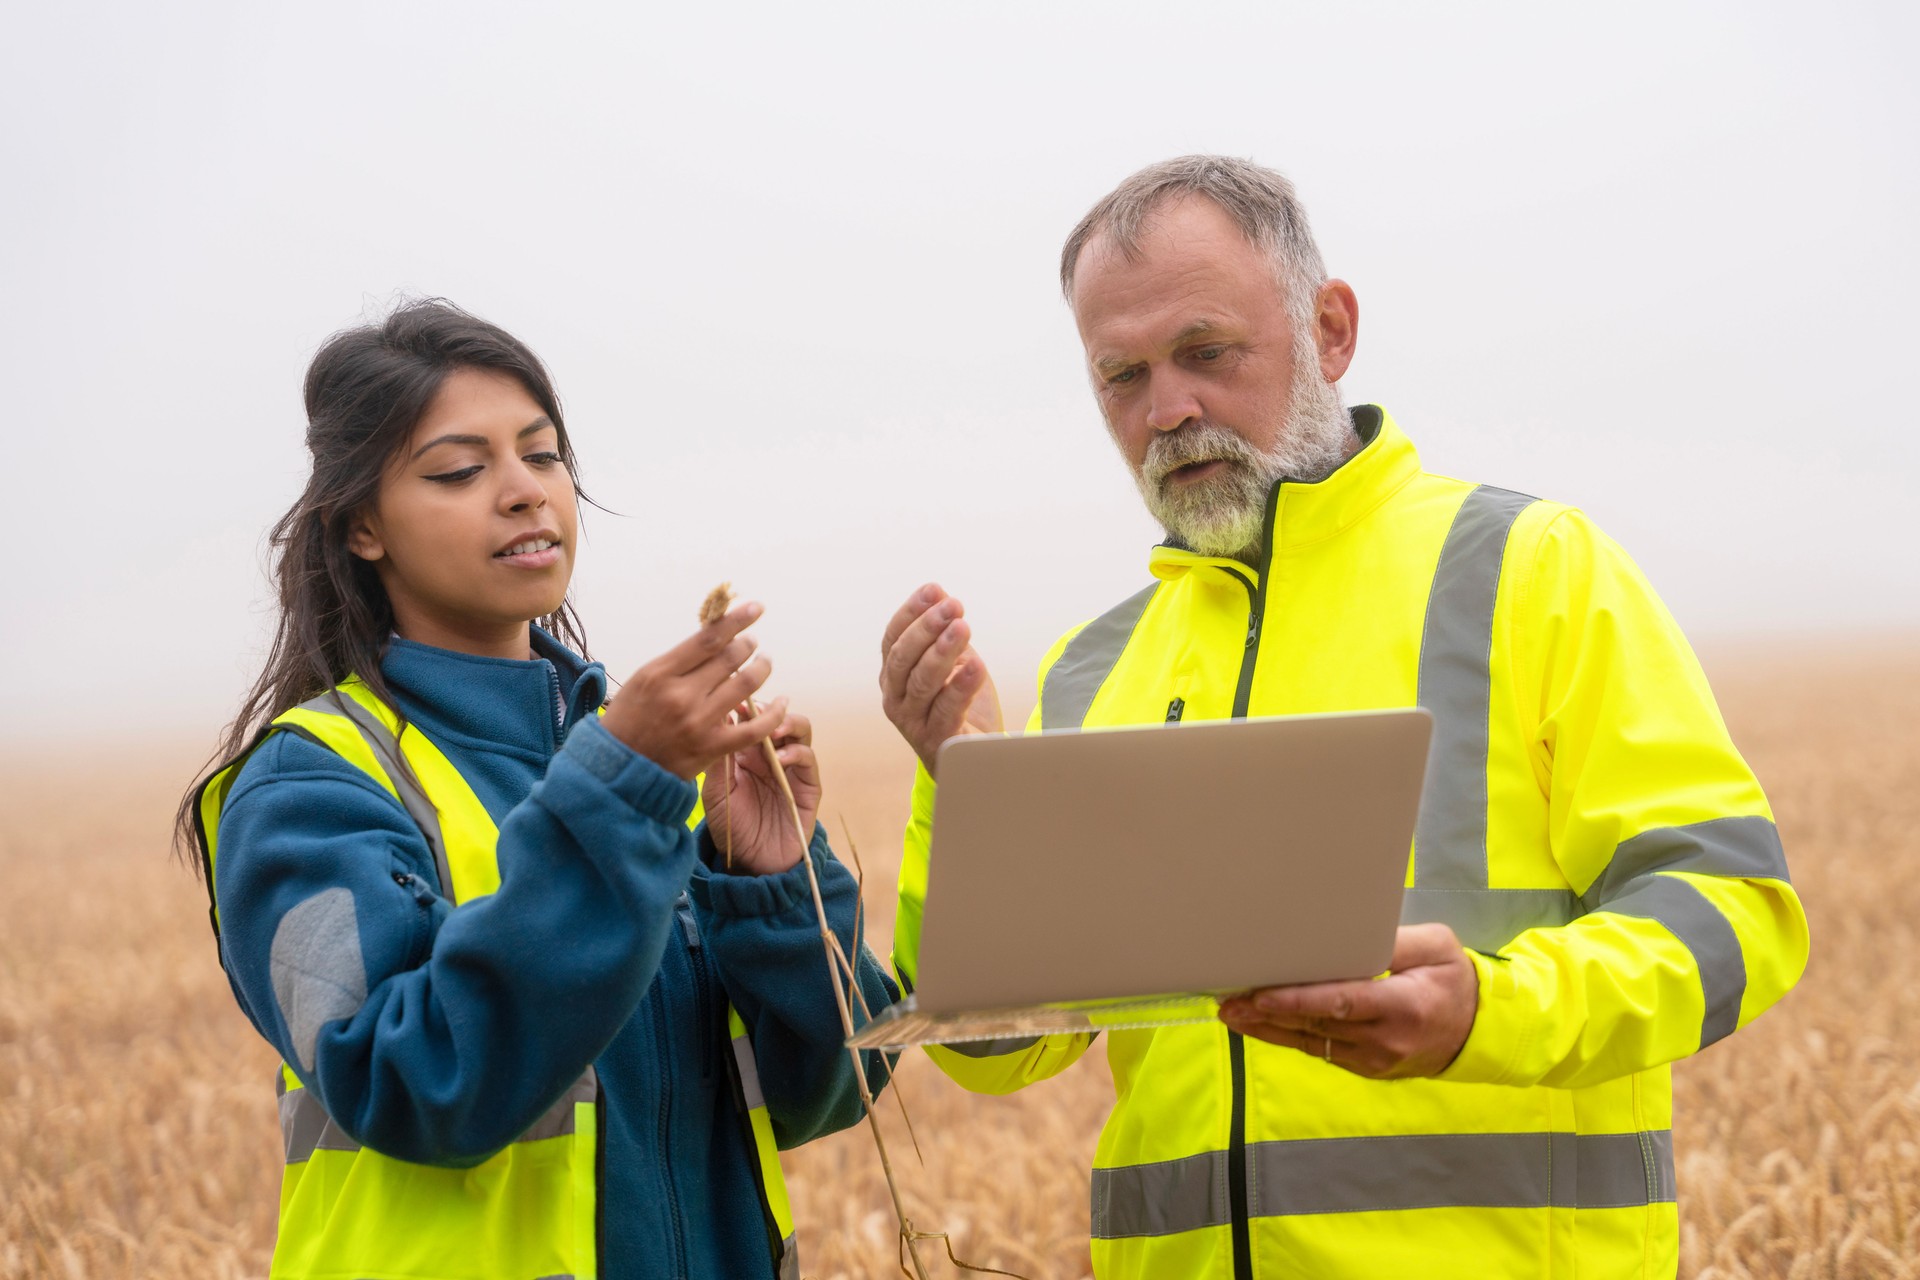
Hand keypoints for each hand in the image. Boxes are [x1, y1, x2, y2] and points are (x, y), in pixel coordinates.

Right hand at [600, 601, 786, 781]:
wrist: (619, 768)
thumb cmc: (629, 719)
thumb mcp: (644, 680)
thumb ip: (679, 661)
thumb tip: (717, 639)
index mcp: (660, 673)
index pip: (708, 638)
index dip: (737, 620)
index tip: (755, 608)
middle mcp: (681, 696)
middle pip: (731, 658)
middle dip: (748, 644)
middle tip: (752, 642)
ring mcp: (698, 723)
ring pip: (746, 685)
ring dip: (762, 667)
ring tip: (764, 661)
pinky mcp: (712, 748)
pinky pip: (755, 728)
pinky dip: (774, 713)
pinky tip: (782, 702)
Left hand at [702, 706, 819, 874]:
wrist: (751, 863)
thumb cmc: (730, 828)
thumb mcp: (715, 792)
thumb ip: (719, 759)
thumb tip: (720, 720)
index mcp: (747, 753)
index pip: (752, 719)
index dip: (746, 706)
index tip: (734, 699)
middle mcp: (771, 755)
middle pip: (779, 717)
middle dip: (770, 709)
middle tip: (757, 709)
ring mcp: (792, 768)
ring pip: (800, 730)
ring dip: (789, 723)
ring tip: (773, 730)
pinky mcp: (809, 785)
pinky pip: (808, 759)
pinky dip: (797, 753)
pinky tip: (780, 760)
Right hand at [879, 583, 1003, 777]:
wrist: (974, 758)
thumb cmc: (958, 705)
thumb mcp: (952, 662)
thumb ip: (942, 631)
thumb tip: (937, 591)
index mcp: (893, 674)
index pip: (893, 638)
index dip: (911, 612)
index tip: (933, 590)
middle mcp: (895, 698)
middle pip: (903, 658)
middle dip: (927, 628)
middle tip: (953, 606)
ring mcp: (912, 722)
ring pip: (922, 683)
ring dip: (943, 652)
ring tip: (963, 628)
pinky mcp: (936, 742)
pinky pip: (947, 711)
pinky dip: (961, 687)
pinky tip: (977, 666)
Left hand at [1216, 924, 1479, 1078]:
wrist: (1476, 1032)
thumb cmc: (1452, 980)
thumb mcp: (1436, 947)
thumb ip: (1394, 941)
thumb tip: (1350, 931)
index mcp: (1403, 1006)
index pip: (1342, 1004)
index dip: (1298, 1002)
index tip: (1262, 995)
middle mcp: (1385, 1040)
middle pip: (1318, 1025)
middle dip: (1270, 1013)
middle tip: (1229, 1001)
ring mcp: (1373, 1059)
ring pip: (1312, 1042)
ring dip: (1269, 1028)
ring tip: (1231, 1013)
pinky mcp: (1364, 1066)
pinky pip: (1320, 1050)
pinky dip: (1288, 1036)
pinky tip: (1259, 1024)